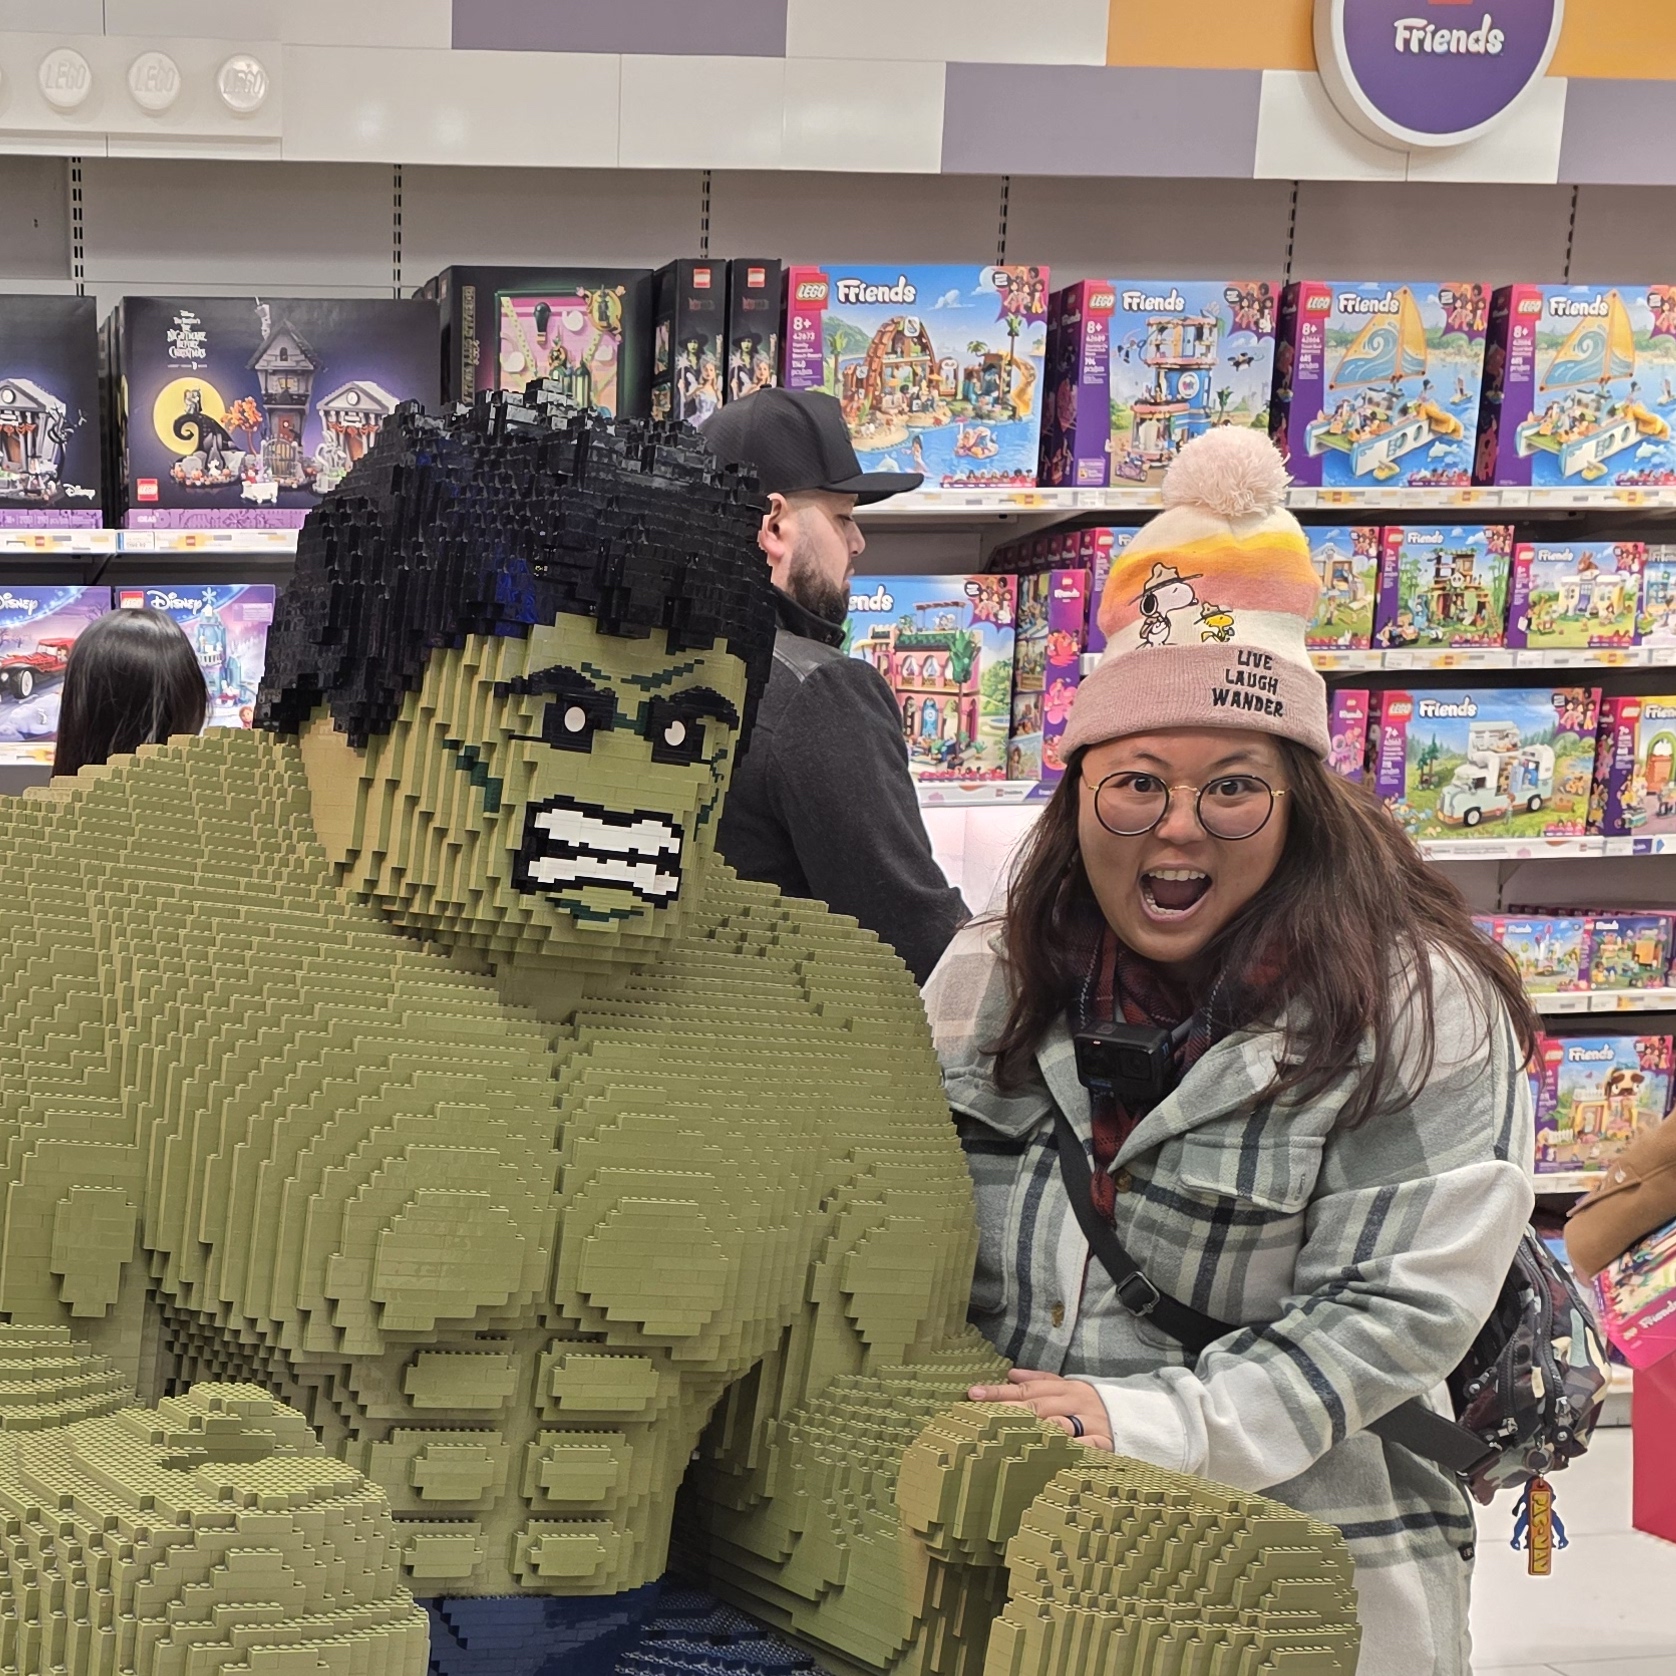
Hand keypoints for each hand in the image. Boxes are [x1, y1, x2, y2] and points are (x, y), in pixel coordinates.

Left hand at [967, 1367, 1113, 1450]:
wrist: (1138, 1420)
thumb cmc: (1093, 1407)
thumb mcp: (1070, 1388)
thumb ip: (1041, 1381)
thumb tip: (1010, 1373)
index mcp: (1067, 1388)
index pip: (1027, 1390)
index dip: (1000, 1392)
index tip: (973, 1395)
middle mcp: (1077, 1404)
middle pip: (1036, 1407)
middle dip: (1006, 1410)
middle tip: (979, 1416)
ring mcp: (1091, 1424)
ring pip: (1057, 1426)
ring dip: (1031, 1430)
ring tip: (1004, 1435)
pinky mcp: (1104, 1446)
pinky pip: (1083, 1448)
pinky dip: (1067, 1449)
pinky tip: (1047, 1455)